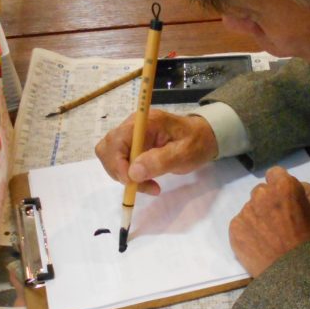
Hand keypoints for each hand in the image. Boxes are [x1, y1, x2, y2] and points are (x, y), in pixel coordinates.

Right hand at [95, 109, 218, 194]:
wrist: (202, 138)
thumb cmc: (195, 143)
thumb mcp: (184, 154)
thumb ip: (159, 161)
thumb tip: (133, 172)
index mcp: (144, 122)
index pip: (116, 140)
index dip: (118, 164)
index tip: (133, 182)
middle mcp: (132, 126)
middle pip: (107, 149)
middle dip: (120, 172)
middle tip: (143, 185)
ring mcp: (130, 136)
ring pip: (109, 157)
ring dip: (123, 176)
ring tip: (148, 185)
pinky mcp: (130, 146)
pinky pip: (118, 162)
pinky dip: (127, 176)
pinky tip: (145, 181)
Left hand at [229, 166, 309, 277]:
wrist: (292, 273)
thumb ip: (307, 191)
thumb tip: (295, 185)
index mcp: (283, 187)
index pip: (275, 173)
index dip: (280, 185)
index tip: (284, 198)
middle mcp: (260, 194)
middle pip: (261, 191)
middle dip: (268, 200)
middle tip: (278, 220)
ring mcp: (245, 211)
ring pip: (251, 208)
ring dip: (258, 216)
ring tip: (269, 236)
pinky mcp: (234, 228)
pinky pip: (241, 223)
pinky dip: (248, 230)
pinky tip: (259, 243)